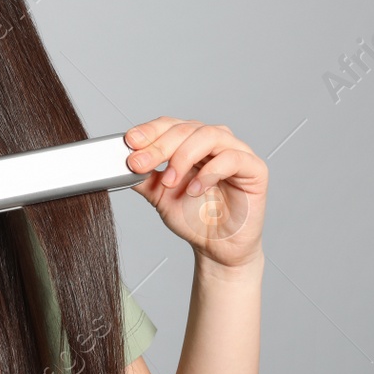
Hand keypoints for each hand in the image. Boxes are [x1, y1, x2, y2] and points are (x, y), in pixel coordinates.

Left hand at [124, 117, 266, 269]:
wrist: (217, 248)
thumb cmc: (194, 218)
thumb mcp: (159, 195)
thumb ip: (143, 176)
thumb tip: (119, 163)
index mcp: (191, 142)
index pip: (170, 125)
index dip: (149, 131)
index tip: (130, 142)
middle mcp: (214, 142)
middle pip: (186, 129)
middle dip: (159, 146)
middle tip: (140, 164)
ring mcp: (236, 152)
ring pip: (208, 136)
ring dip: (183, 156)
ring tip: (170, 181)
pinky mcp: (254, 168)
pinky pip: (232, 158)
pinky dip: (209, 172)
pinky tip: (195, 189)